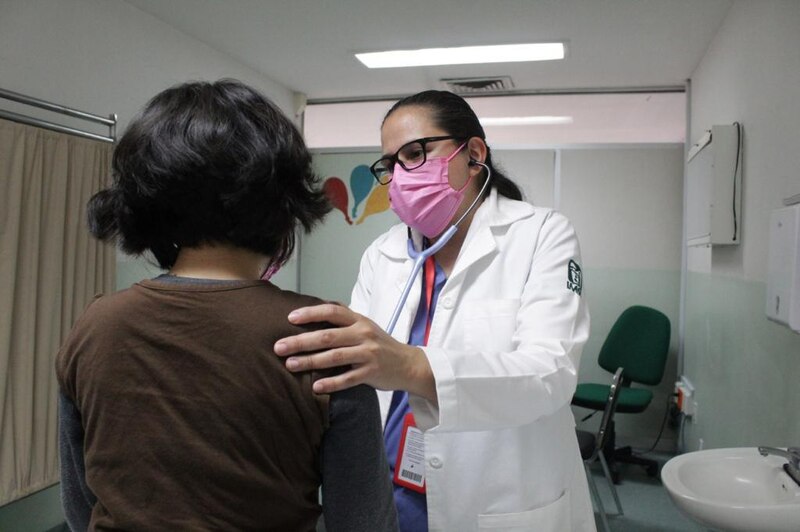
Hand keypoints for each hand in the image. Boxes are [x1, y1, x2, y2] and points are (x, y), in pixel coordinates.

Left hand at [274, 304, 435, 401]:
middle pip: (328, 336)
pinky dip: (331, 383)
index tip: (290, 318)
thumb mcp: (364, 328)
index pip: (332, 311)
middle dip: (301, 341)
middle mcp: (363, 334)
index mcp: (359, 321)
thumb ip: (342, 325)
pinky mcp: (372, 373)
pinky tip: (316, 387)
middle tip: (279, 347)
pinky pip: (348, 379)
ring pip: (335, 357)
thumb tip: (308, 322)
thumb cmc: (379, 345)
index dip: (311, 313)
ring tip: (290, 365)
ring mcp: (368, 354)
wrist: (408, 364)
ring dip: (310, 361)